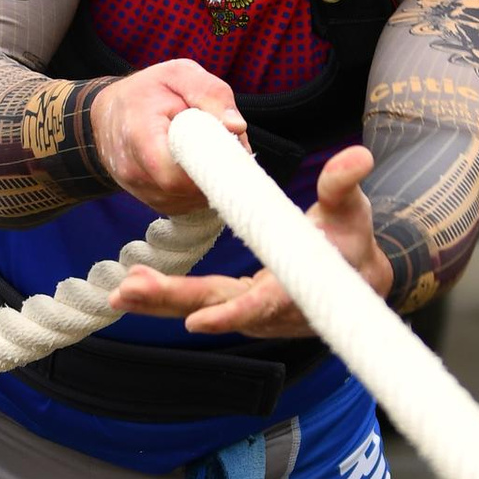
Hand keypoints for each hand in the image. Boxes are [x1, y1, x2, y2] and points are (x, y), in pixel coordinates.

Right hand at [88, 57, 248, 212]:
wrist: (108, 116)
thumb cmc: (147, 92)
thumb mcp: (178, 74)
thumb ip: (209, 93)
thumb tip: (237, 127)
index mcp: (140, 136)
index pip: (175, 173)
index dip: (209, 167)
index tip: (230, 149)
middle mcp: (136, 173)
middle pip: (191, 188)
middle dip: (218, 169)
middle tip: (227, 143)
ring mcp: (144, 193)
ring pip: (194, 199)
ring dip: (212, 178)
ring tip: (208, 148)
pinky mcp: (155, 203)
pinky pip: (189, 203)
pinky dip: (202, 186)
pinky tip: (197, 163)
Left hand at [113, 142, 389, 341]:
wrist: (358, 279)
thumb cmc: (352, 241)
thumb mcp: (351, 211)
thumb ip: (343, 185)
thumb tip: (356, 157)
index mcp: (300, 289)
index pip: (263, 305)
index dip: (233, 313)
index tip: (198, 321)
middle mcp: (272, 312)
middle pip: (217, 307)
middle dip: (172, 301)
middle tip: (128, 291)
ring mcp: (252, 315)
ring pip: (202, 307)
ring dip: (160, 300)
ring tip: (120, 291)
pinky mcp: (238, 306)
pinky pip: (200, 302)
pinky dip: (167, 297)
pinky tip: (133, 286)